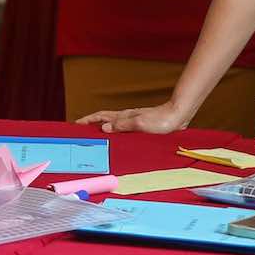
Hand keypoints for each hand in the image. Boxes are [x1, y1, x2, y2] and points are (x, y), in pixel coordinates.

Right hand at [77, 100, 192, 135]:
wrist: (178, 115)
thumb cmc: (161, 120)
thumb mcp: (140, 124)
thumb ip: (122, 126)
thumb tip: (104, 128)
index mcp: (124, 116)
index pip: (102, 116)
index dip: (89, 120)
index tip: (77, 123)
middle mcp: (127, 117)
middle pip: (105, 119)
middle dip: (92, 123)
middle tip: (82, 130)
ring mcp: (134, 121)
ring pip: (114, 124)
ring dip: (103, 128)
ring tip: (96, 135)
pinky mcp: (142, 126)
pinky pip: (123, 129)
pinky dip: (116, 133)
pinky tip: (118, 138)